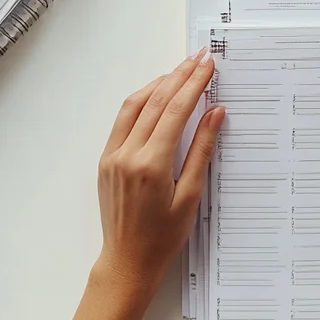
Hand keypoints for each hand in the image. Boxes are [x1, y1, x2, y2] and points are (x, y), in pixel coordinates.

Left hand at [94, 51, 224, 296]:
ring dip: (158, 84)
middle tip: (198, 58)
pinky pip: (122, 121)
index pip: (175, 111)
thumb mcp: (191, 196)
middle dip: (179, 76)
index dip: (193, 84)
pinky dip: (141, 102)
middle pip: (155, 102)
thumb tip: (215, 113)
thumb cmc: (163, 237)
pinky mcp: (105, 160)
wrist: (127, 261)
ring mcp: (112, 156)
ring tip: (179, 70)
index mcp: (150, 165)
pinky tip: (156, 94)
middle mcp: (126, 155)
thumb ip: (202, 150)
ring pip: (134, 106)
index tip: (207, 65)